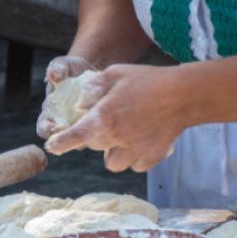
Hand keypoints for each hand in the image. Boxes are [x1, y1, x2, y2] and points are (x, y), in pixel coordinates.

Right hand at [36, 55, 96, 138]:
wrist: (92, 71)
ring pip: (82, 139)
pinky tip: (108, 119)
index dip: (46, 130)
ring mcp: (81, 126)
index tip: (52, 127)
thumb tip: (52, 75)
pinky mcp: (97, 125)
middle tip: (74, 132)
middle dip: (66, 139)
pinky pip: (99, 134)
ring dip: (86, 135)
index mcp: (51, 112)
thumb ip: (56, 68)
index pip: (44, 128)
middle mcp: (65, 123)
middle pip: (62, 140)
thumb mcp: (63, 64)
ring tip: (93, 125)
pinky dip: (102, 129)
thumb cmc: (72, 69)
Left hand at [43, 64, 185, 172]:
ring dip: (114, 152)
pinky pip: (136, 164)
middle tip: (107, 122)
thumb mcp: (116, 73)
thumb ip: (95, 86)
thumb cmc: (149, 80)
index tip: (53, 146)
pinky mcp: (152, 157)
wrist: (184, 95)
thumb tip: (83, 98)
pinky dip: (135, 156)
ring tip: (124, 135)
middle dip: (96, 138)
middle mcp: (117, 138)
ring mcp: (135, 150)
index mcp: (105, 118)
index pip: (76, 136)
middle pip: (95, 148)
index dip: (61, 142)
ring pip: (115, 163)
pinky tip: (142, 139)